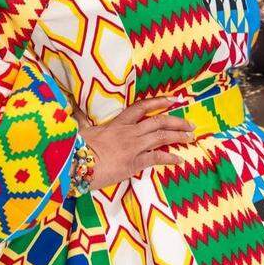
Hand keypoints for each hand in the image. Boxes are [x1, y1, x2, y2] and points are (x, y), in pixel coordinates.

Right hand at [72, 96, 195, 190]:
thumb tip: (73, 108)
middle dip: (176, 122)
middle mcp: (129, 132)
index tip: (172, 100)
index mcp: (117, 123)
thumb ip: (81, 119)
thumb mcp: (80, 130)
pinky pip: (157, 158)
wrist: (76, 164)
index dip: (158, 102)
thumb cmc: (77, 148)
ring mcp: (133, 147)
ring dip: (178, 136)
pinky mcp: (134, 163)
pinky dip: (170, 158)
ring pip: (161, 137)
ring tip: (190, 137)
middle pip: (158, 121)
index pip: (141, 107)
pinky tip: (179, 159)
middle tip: (190, 124)